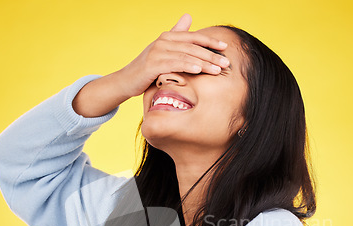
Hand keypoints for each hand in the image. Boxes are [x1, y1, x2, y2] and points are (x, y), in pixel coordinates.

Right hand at [116, 13, 230, 97]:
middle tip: (226, 63)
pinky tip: (199, 70)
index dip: (210, 42)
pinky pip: (174, 64)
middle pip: (193, 47)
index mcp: (168, 37)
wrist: (126, 81)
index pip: (193, 37)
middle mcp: (163, 41)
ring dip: (204, 63)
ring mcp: (157, 52)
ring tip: (218, 70)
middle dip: (211, 55)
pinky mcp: (153, 64)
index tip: (225, 48)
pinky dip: (188, 66)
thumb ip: (176, 36)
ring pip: (186, 56)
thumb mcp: (163, 52)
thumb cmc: (147, 68)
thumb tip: (188, 17)